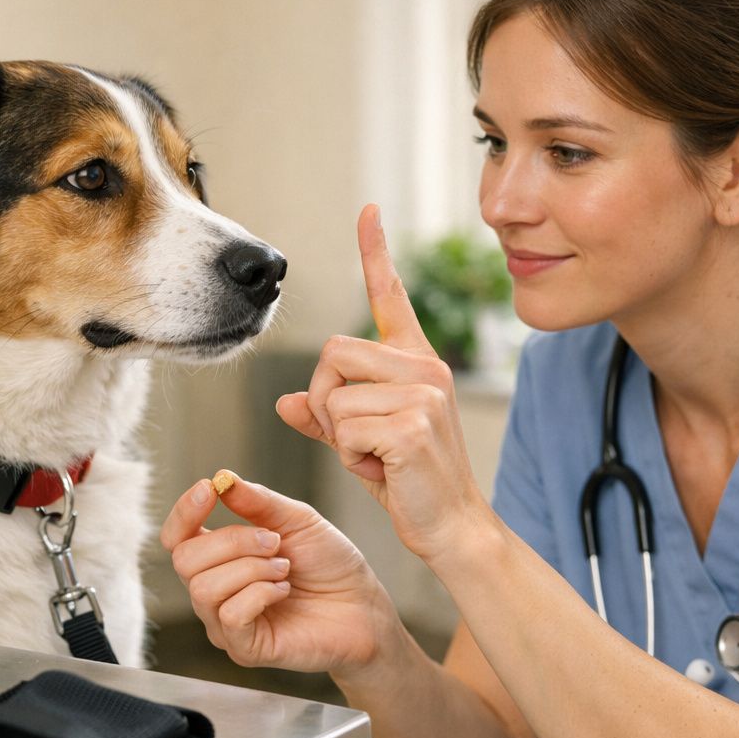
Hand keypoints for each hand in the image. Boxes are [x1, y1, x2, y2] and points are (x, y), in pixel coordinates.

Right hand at [159, 472, 397, 676]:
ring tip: (284, 568)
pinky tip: (283, 591)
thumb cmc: (330, 564)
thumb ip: (258, 501)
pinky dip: (260, 594)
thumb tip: (223, 479)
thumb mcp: (297, 520)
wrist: (364, 606)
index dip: (184, 512)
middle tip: (274, 542)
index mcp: (219, 558)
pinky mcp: (245, 649)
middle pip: (185, 560)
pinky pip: (230, 616)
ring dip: (250, 569)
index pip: (176, 538)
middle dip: (231, 540)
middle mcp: (214, 592)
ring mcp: (225, 623)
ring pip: (204, 588)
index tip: (209, 489)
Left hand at [276, 204, 492, 561]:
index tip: (367, 211)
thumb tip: (286, 403)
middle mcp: (425, 366)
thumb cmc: (408, 483)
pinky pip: (345, 427)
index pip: (390, 296)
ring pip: (333, 394)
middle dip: (325, 399)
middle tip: (355, 438)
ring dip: (339, 434)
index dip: (375, 252)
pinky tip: (383, 469)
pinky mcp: (414, 422)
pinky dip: (351, 457)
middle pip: (332, 353)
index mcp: (415, 361)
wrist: (452, 527)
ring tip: (375, 457)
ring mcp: (423, 391)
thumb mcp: (360, 443)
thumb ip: (327, 417)